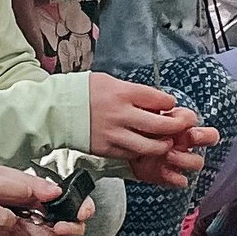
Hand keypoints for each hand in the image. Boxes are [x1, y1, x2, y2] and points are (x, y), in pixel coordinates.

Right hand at [86, 75, 211, 179]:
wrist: (55, 110)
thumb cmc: (81, 92)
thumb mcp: (109, 81)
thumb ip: (132, 92)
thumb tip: (155, 102)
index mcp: (123, 93)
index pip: (161, 101)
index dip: (170, 104)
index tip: (170, 106)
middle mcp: (122, 114)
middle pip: (162, 125)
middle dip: (177, 127)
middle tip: (181, 126)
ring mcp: (115, 134)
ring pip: (151, 146)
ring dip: (163, 145)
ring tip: (165, 141)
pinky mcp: (108, 149)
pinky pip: (133, 154)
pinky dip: (143, 152)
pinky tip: (144, 146)